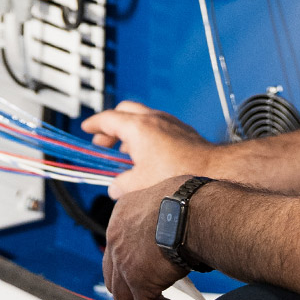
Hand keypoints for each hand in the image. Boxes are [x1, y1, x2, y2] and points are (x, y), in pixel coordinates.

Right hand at [82, 101, 212, 197]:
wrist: (213, 170)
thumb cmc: (177, 174)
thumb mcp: (139, 185)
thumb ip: (121, 185)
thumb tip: (115, 188)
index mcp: (138, 127)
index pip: (109, 118)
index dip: (94, 124)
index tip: (86, 128)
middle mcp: (154, 118)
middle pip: (125, 111)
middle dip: (111, 125)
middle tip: (103, 141)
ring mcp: (169, 121)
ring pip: (142, 117)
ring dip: (129, 131)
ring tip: (124, 152)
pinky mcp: (182, 129)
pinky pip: (157, 125)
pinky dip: (145, 134)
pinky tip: (147, 154)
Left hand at [103, 176, 189, 299]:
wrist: (189, 208)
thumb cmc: (185, 199)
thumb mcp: (162, 198)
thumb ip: (156, 215)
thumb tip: (169, 224)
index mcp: (121, 215)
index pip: (116, 247)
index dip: (127, 264)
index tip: (142, 270)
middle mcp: (116, 239)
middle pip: (114, 276)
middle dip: (130, 289)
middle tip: (148, 294)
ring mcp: (124, 262)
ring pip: (126, 297)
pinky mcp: (139, 281)